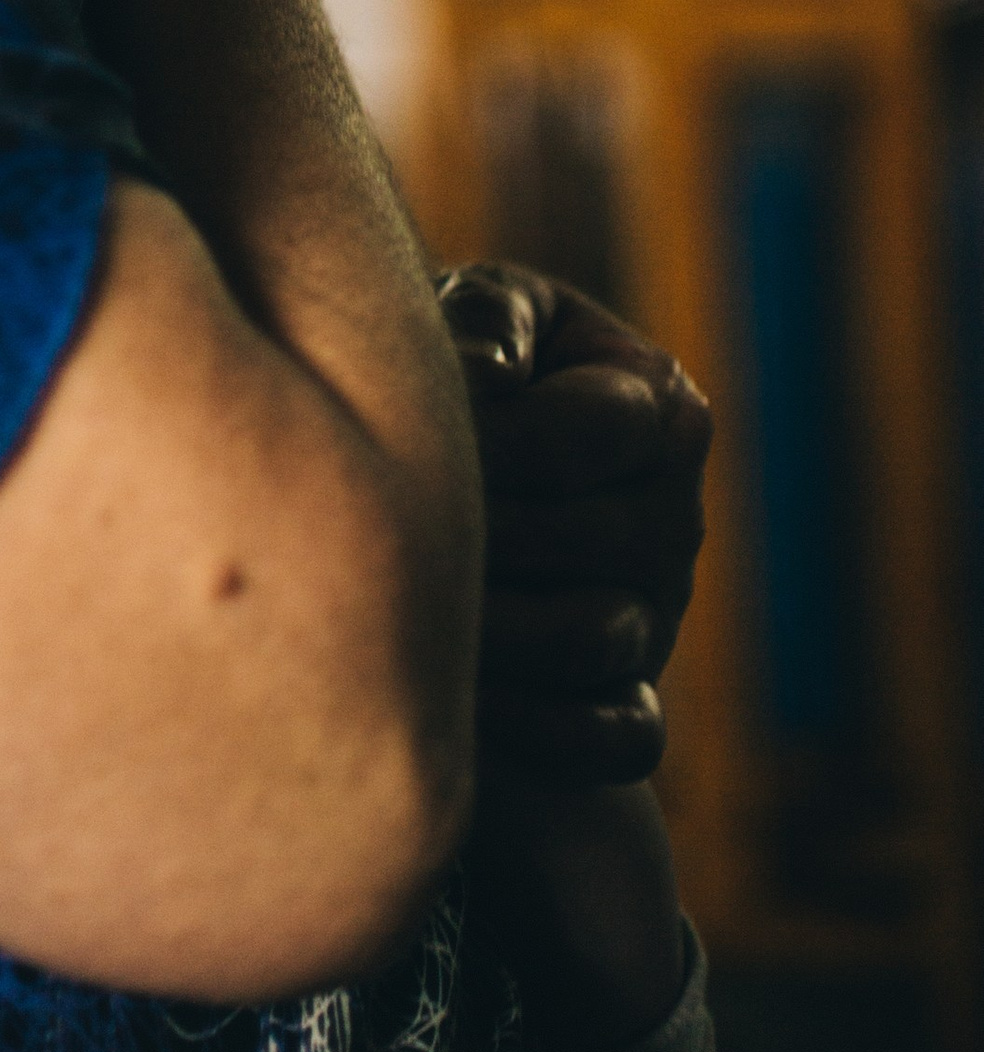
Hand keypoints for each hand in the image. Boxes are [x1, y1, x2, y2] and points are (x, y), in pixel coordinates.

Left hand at [439, 262, 711, 785]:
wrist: (423, 479)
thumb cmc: (450, 368)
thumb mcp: (470, 309)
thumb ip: (487, 318)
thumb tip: (488, 375)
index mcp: (661, 404)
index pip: (604, 429)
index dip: (499, 435)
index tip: (405, 434)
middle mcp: (675, 516)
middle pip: (592, 538)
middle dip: (477, 532)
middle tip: (377, 531)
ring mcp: (658, 617)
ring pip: (596, 641)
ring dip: (489, 625)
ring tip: (396, 603)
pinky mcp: (629, 705)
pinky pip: (619, 742)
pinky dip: (540, 730)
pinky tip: (454, 696)